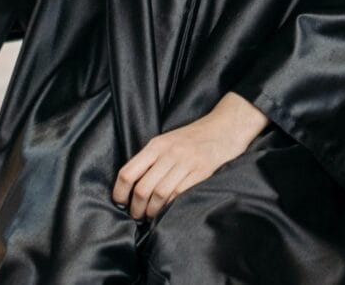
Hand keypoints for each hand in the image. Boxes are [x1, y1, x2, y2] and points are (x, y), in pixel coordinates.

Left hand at [113, 92, 268, 220]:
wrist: (224, 128)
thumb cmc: (193, 137)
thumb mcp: (167, 141)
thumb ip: (150, 159)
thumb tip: (131, 185)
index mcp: (156, 145)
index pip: (128, 172)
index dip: (120, 192)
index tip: (120, 203)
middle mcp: (169, 153)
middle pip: (142, 188)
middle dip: (136, 208)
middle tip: (136, 215)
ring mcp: (186, 162)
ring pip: (159, 194)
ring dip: (151, 211)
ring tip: (150, 216)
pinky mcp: (201, 172)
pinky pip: (179, 194)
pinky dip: (169, 206)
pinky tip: (167, 210)